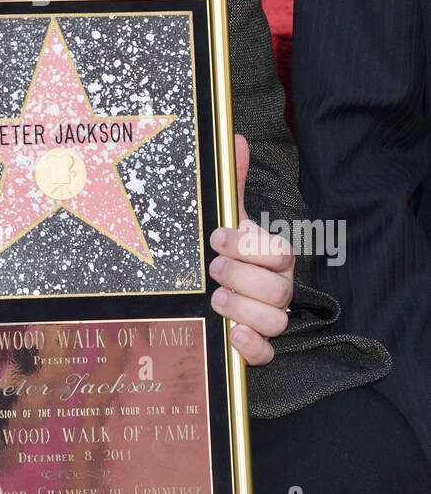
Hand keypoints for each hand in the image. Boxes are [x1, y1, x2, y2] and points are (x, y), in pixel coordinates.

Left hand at [208, 134, 293, 365]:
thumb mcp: (227, 217)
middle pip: (279, 291)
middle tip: (213, 269)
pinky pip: (267, 354)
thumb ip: (231, 182)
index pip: (281, 254)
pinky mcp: (258, 347)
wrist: (214, 287)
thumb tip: (236, 139)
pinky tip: (230, 334)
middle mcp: (278, 289)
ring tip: (215, 297)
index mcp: (274, 257)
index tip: (217, 237)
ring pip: (276, 321)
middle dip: (241, 277)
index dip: (249, 247)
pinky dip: (250, 346)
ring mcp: (270, 319)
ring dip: (242, 309)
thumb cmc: (227, 250)